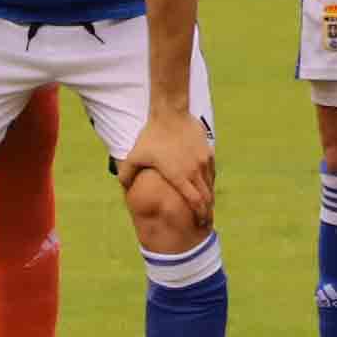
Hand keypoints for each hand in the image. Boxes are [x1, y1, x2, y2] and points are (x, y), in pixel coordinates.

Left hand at [121, 107, 214, 227]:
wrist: (170, 112)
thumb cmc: (151, 136)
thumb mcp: (134, 156)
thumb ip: (126, 175)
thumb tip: (124, 189)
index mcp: (179, 176)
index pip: (195, 202)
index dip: (200, 215)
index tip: (201, 224)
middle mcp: (195, 170)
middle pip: (207, 197)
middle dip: (208, 212)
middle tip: (206, 222)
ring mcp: (203, 160)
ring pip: (210, 184)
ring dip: (209, 197)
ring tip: (206, 206)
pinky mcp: (208, 151)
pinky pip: (211, 171)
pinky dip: (209, 182)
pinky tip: (205, 186)